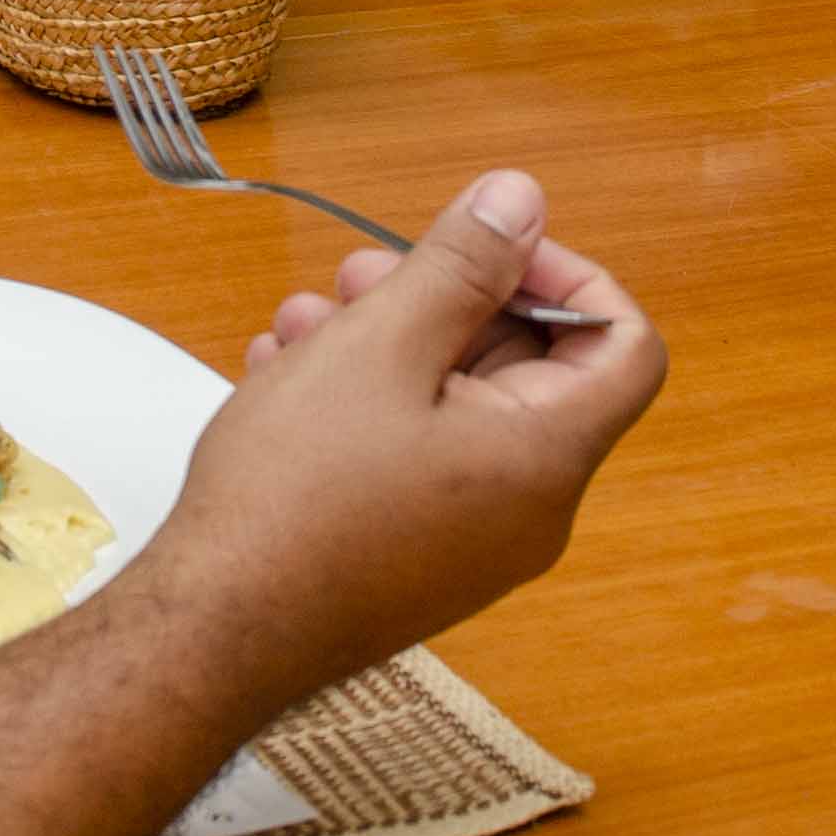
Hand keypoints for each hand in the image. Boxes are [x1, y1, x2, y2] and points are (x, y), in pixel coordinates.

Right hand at [143, 171, 664, 702]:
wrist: (211, 634)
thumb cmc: (295, 497)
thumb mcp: (381, 345)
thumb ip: (462, 264)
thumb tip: (522, 200)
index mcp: (546, 457)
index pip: (623, 345)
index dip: (567, 278)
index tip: (487, 251)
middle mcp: (528, 511)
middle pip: (528, 369)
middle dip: (446, 301)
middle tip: (362, 272)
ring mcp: (471, 543)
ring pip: (456, 408)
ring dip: (388, 344)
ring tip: (303, 322)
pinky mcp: (415, 559)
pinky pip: (419, 458)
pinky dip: (367, 405)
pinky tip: (287, 377)